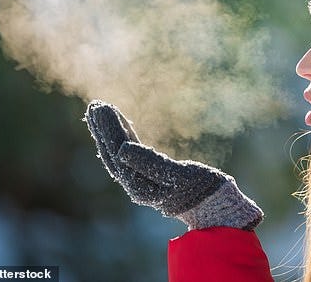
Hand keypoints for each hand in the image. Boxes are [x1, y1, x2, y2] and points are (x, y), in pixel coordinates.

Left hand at [84, 100, 262, 230]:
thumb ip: (151, 164)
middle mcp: (135, 184)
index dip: (109, 129)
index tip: (103, 107)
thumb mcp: (180, 176)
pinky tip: (123, 126)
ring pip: (118, 153)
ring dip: (110, 132)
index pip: (119, 151)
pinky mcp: (150, 176)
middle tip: (96, 104)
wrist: (215, 206)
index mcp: (140, 184)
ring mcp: (141, 181)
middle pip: (113, 152)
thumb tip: (122, 150)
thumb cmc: (201, 189)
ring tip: (102, 110)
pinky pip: (130, 154)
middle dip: (104, 128)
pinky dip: (125, 137)